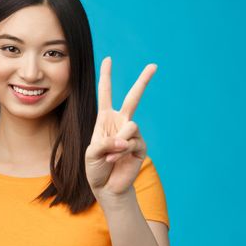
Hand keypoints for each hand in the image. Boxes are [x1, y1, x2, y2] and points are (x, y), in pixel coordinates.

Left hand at [85, 56, 157, 202]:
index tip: (109, 59)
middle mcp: (121, 122)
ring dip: (117, 142)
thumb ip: (106, 143)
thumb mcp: (91, 152)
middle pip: (134, 97)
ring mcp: (132, 134)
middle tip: (154, 65)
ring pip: (131, 126)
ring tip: (110, 155)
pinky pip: (132, 142)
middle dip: (143, 81)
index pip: (105, 93)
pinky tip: (115, 161)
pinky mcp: (140, 146)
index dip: (106, 76)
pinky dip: (121, 152)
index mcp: (105, 119)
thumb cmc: (95, 168)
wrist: (106, 187)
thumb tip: (125, 141)